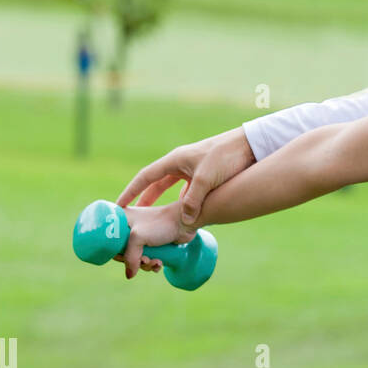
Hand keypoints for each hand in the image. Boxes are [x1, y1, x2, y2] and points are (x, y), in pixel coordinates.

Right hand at [117, 127, 255, 223]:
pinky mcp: (204, 175)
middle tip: (132, 216)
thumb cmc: (227, 156)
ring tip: (154, 219)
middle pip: (155, 184)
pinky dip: (184, 203)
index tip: (118, 205)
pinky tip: (184, 215)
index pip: (145, 178)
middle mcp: (180, 164)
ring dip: (163, 203)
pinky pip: (188, 192)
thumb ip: (194, 201)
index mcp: (174, 161)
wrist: (249, 145)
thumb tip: (186, 222)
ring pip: (171, 189)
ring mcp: (192, 170)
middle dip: (143, 199)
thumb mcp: (207, 179)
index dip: (130, 192)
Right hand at [119, 200, 193, 279]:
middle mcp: (129, 227)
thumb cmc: (161, 223)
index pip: (109, 241)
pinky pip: (147, 258)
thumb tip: (130, 275)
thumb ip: (129, 257)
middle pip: (123, 252)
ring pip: (136, 258)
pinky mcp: (154, 243)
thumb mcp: (138, 238)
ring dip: (145, 265)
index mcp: (121, 219)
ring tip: (155, 262)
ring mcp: (142, 236)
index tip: (124, 258)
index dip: (115, 253)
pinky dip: (152, 264)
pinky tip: (159, 263)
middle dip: (133, 261)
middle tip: (144, 260)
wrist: (185, 222)